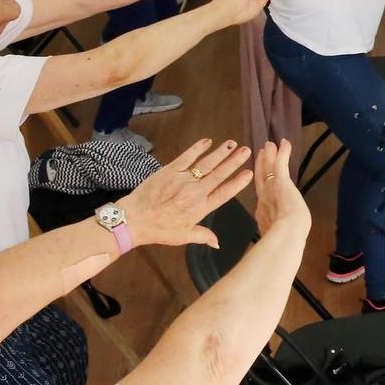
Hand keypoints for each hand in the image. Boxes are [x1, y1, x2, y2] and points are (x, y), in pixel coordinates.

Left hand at [118, 139, 254, 249]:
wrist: (135, 219)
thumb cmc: (159, 229)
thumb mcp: (183, 236)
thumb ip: (203, 237)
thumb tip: (218, 244)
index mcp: (201, 208)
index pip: (224, 193)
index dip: (238, 183)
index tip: (249, 173)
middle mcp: (196, 192)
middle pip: (219, 174)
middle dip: (234, 162)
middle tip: (246, 151)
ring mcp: (184, 179)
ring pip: (207, 163)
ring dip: (221, 153)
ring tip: (232, 144)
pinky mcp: (170, 170)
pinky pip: (187, 156)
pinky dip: (198, 148)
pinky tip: (207, 141)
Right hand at [252, 141, 313, 248]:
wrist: (286, 235)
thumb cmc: (281, 240)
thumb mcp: (274, 238)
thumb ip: (269, 235)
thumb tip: (269, 243)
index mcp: (263, 213)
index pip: (261, 194)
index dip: (259, 184)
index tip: (258, 176)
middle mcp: (264, 199)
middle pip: (261, 178)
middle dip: (261, 166)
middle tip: (260, 153)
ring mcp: (271, 189)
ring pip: (269, 169)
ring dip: (270, 156)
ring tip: (269, 145)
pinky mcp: (281, 181)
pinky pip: (280, 163)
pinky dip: (283, 153)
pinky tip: (284, 142)